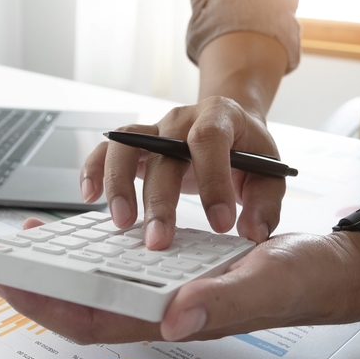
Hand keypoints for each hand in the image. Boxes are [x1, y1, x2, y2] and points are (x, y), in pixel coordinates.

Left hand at [0, 219, 359, 343]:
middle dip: (42, 285)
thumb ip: (221, 302)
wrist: (335, 268)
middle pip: (88, 305)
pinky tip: (95, 229)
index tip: (5, 280)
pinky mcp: (183, 271)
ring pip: (106, 285)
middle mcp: (168, 307)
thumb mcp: (267, 282)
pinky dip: (102, 248)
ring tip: (40, 240)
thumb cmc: (306, 280)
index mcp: (178, 316)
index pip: (94, 320)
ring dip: (68, 266)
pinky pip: (129, 267)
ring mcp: (173, 290)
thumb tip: (171, 318)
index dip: (45, 304)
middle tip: (6, 257)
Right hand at [80, 97, 284, 249]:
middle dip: (160, 201)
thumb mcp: (269, 172)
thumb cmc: (247, 150)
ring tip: (121, 221)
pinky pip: (106, 150)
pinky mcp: (136, 143)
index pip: (210, 141)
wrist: (229, 123)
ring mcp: (154, 129)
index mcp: (220, 117)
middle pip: (163, 153)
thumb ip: (265, 203)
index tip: (220, 225)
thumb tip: (252, 232)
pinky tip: (90, 196)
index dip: (213, 181)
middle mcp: (181, 119)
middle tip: (159, 241)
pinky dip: (93, 170)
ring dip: (119, 184)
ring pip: (126, 145)